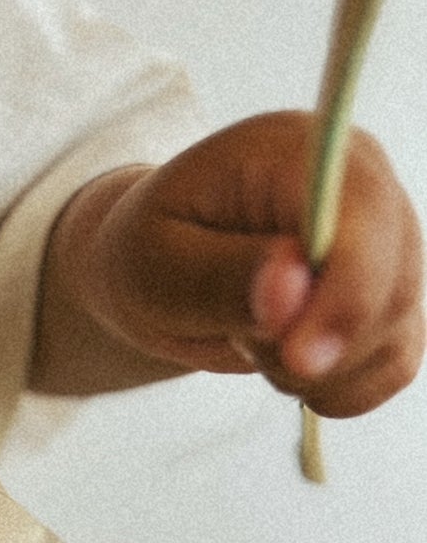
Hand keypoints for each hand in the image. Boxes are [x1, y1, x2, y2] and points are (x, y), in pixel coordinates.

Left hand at [79, 111, 423, 415]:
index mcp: (303, 153)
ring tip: (249, 340)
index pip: (363, 219)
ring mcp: (386, 243)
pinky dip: (337, 389)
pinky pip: (391, 366)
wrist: (159, 266)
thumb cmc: (149, 251)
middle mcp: (363, 187)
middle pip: (391, 289)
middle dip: (312, 348)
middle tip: (239, 340)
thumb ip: (220, 277)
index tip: (299, 359)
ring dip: (318, 374)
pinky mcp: (388, 297)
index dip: (345, 296)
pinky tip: (284, 366)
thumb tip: (291, 289)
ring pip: (392, 336)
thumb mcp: (155, 264)